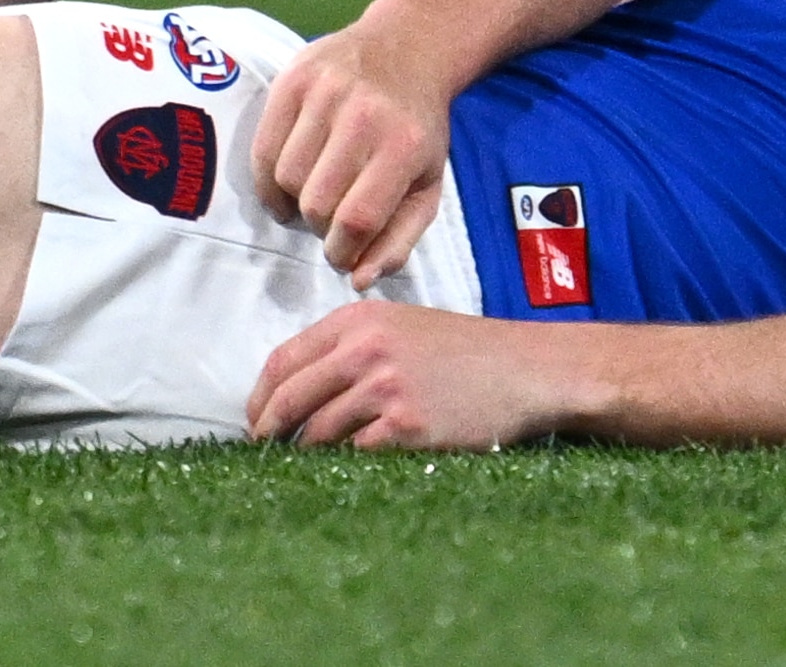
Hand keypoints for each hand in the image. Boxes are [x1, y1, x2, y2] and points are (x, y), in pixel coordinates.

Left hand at [250, 299, 562, 449]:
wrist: (528, 369)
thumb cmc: (467, 352)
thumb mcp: (404, 327)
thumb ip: (350, 347)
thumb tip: (293, 392)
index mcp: (359, 320)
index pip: (282, 360)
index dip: (260, 398)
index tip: (258, 422)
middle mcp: (365, 350)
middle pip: (289, 400)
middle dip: (271, 432)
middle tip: (269, 452)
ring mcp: (385, 388)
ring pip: (318, 433)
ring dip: (311, 453)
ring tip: (316, 463)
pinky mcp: (406, 427)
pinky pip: (355, 455)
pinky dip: (351, 463)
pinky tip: (361, 465)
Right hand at [254, 17, 460, 286]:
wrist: (410, 47)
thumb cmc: (418, 127)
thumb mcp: (427, 185)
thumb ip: (399, 240)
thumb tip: (359, 280)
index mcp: (403, 146)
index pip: (357, 219)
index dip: (342, 251)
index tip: (342, 252)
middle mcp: (364, 116)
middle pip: (317, 202)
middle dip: (320, 225)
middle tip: (330, 216)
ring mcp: (326, 93)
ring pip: (286, 178)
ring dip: (294, 201)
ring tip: (313, 192)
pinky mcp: (293, 79)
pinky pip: (262, 149)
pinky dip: (268, 179)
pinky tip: (287, 183)